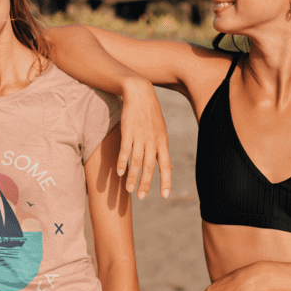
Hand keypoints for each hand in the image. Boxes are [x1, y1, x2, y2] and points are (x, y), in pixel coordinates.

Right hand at [118, 77, 171, 198]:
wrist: (140, 93)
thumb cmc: (151, 115)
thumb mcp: (161, 132)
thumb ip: (163, 151)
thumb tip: (171, 168)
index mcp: (162, 142)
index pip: (166, 165)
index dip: (166, 181)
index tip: (165, 195)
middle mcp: (153, 141)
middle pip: (150, 166)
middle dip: (146, 183)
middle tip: (141, 197)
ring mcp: (140, 136)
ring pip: (137, 161)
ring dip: (132, 177)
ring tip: (129, 190)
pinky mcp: (128, 131)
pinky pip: (125, 150)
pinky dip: (122, 162)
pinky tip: (119, 172)